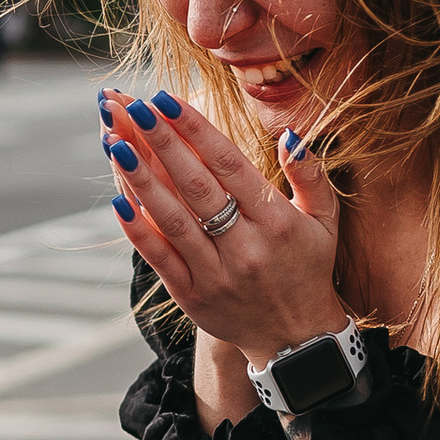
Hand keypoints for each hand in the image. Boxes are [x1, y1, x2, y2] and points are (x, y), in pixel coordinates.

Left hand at [100, 85, 348, 364]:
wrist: (297, 341)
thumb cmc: (308, 268)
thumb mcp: (325, 221)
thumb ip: (311, 175)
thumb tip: (290, 134)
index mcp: (277, 222)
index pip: (229, 165)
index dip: (195, 130)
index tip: (166, 99)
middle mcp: (246, 247)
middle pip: (196, 186)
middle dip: (160, 142)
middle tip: (130, 107)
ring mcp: (216, 273)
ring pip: (173, 219)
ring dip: (140, 178)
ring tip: (114, 141)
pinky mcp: (192, 296)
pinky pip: (160, 258)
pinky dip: (138, 229)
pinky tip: (118, 200)